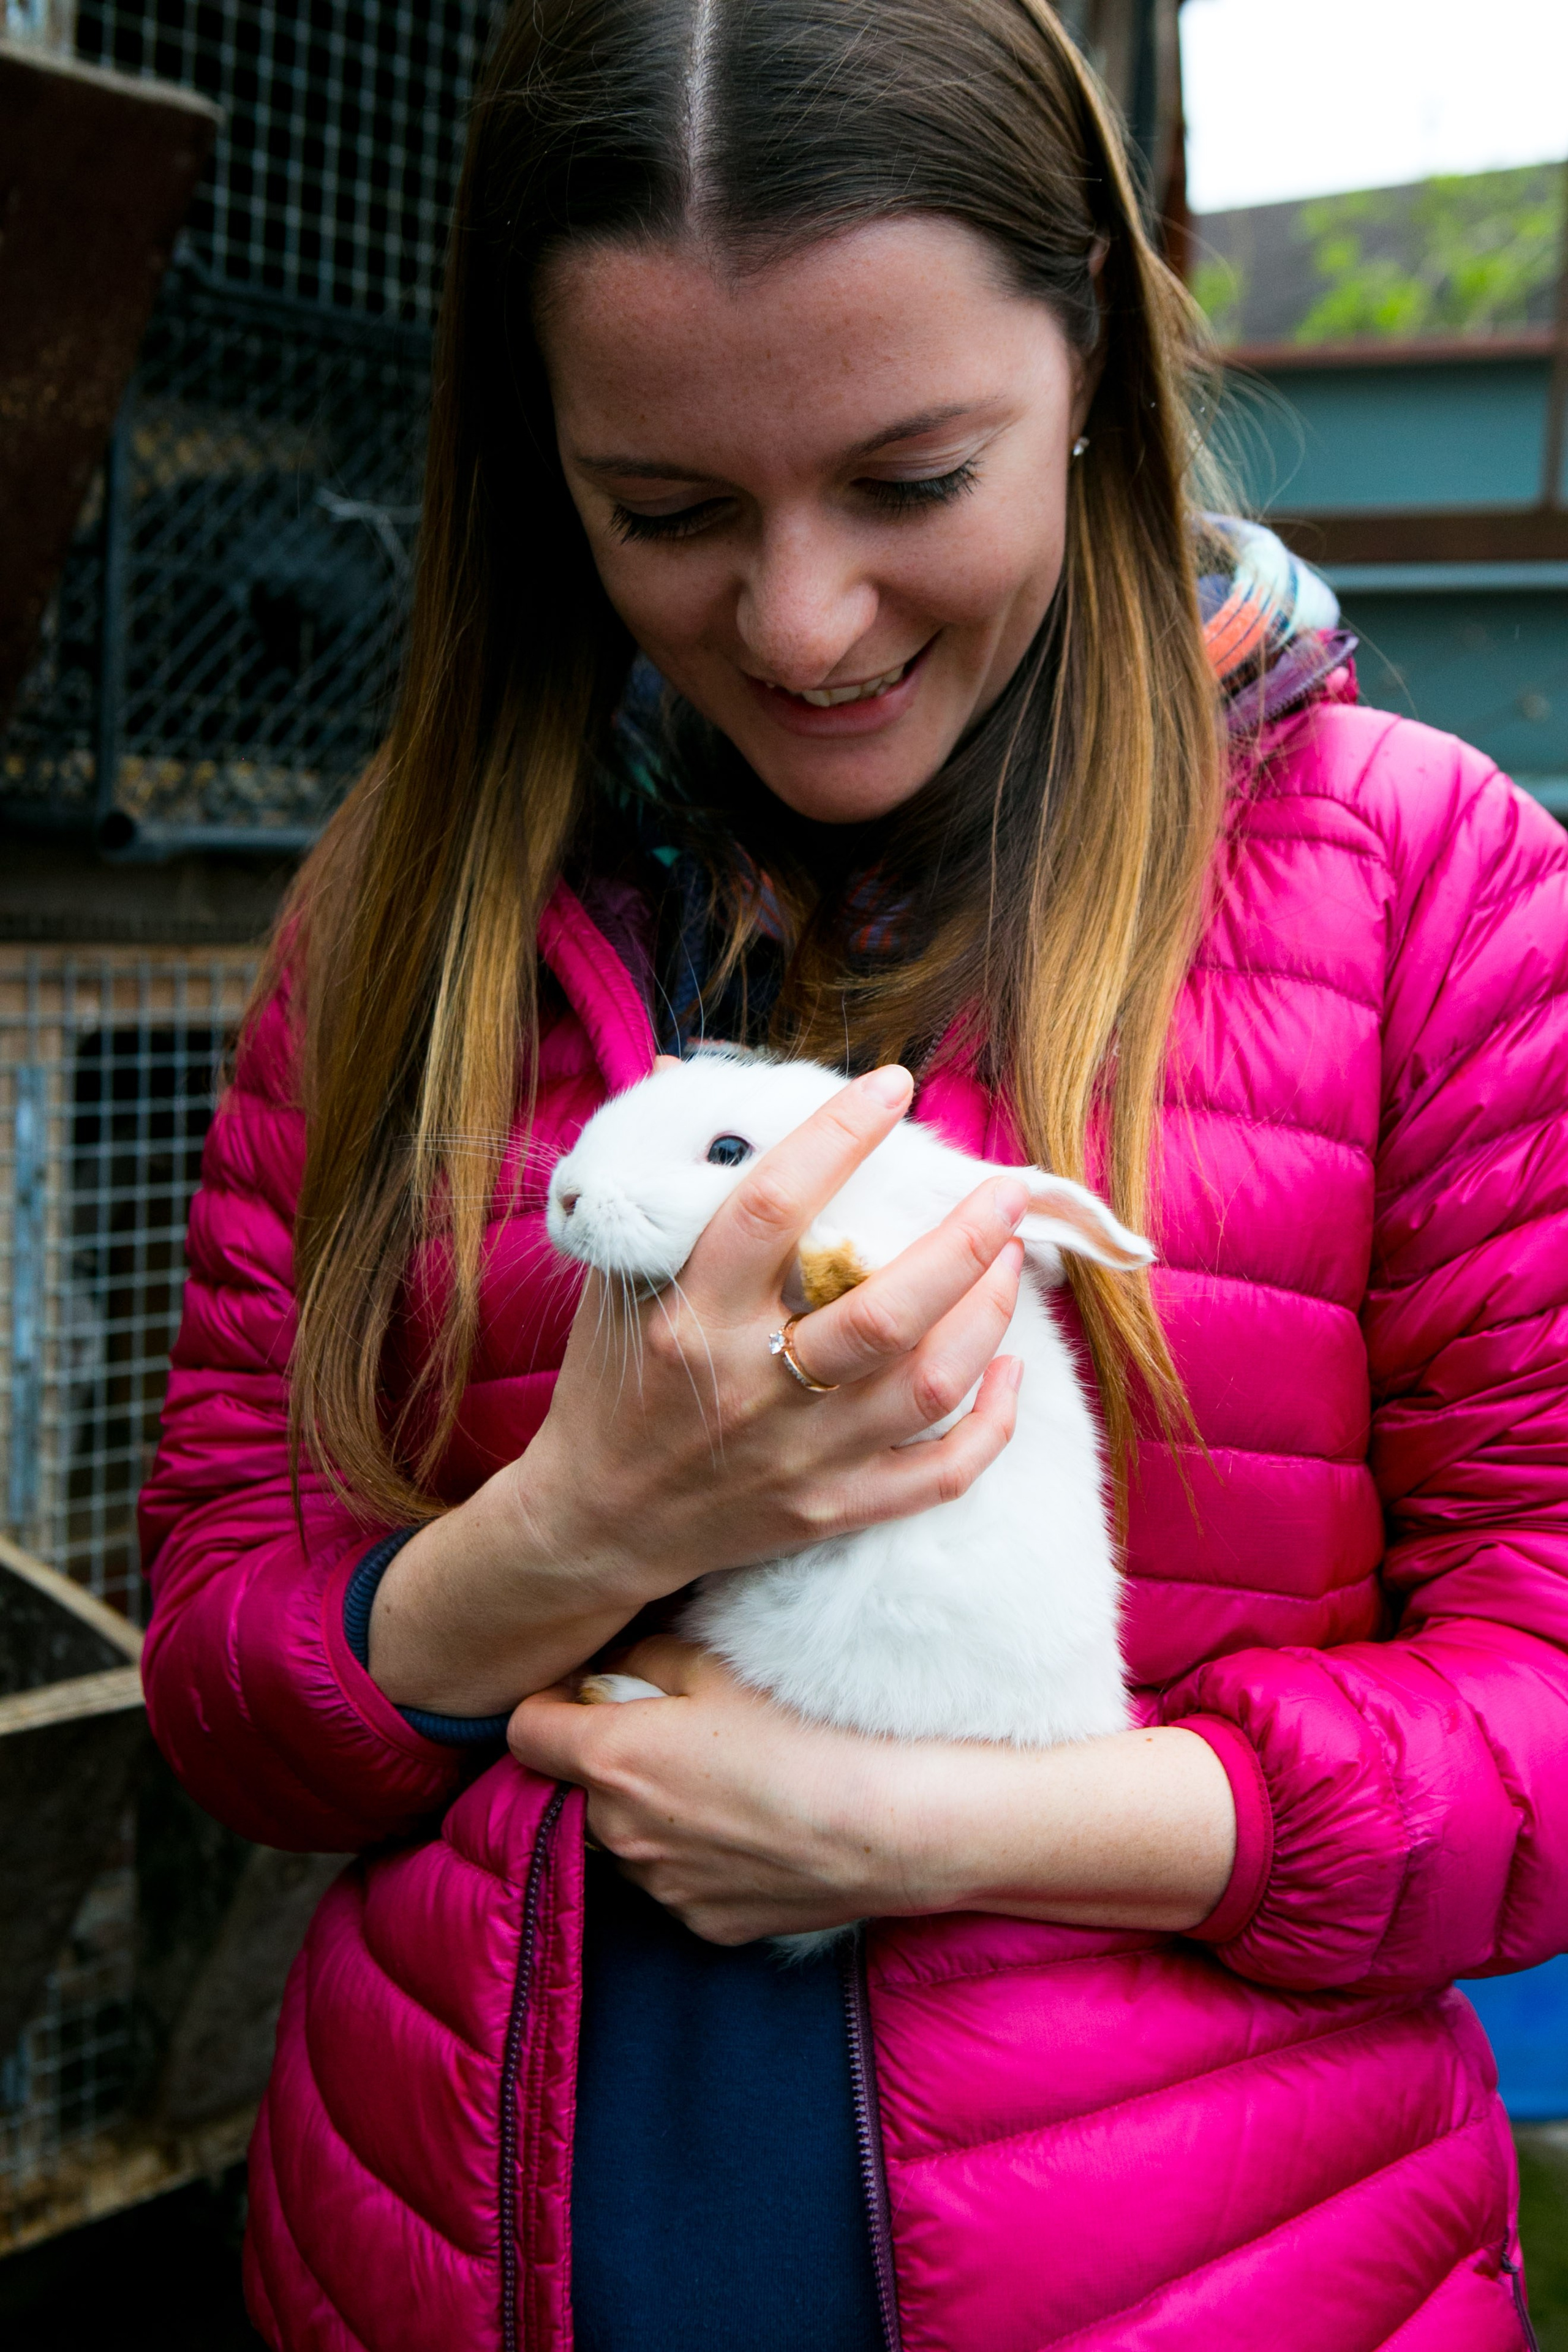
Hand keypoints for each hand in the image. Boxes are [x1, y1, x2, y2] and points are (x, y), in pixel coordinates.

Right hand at [371, 1063, 1027, 1714]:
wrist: (596, 1523)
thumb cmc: (612, 1385)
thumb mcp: (615, 1284)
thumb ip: (664, 1196)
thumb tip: (689, 1079)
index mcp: (691, 1316)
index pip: (772, 1208)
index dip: (839, 1136)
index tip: (892, 1085)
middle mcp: (751, 1385)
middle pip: (882, 1310)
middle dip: (963, 1241)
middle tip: (1006, 1190)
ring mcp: (799, 1456)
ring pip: (925, 1384)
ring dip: (987, 1315)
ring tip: (1010, 1258)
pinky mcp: (831, 1509)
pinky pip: (940, 1473)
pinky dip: (992, 1423)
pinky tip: (1011, 1370)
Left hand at [510, 1638, 936, 1943]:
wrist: (891, 1824)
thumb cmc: (807, 1730)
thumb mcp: (719, 1664)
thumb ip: (646, 1658)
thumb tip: (616, 1667)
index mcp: (610, 1759)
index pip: (524, 1732)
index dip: (548, 1706)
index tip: (584, 1694)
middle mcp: (618, 1833)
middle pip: (580, 1787)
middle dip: (610, 1759)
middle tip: (677, 1731)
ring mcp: (662, 1888)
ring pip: (629, 1838)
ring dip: (652, 1811)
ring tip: (727, 1783)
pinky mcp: (707, 1924)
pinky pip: (678, 1881)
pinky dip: (697, 1856)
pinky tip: (754, 1828)